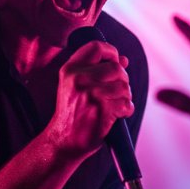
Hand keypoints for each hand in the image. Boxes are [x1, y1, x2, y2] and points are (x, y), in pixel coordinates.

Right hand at [49, 41, 133, 158]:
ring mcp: (90, 94)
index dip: (111, 53)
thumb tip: (124, 60)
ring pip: (124, 87)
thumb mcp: (76, 86)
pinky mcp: (101, 110)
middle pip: (116, 68)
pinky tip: (116, 115)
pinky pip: (126, 104)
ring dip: (125, 97)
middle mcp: (78, 79)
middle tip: (117, 92)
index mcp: (70, 70)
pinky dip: (126, 110)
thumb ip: (98, 70)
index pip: (97, 47)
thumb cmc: (72, 113)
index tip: (114, 63)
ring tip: (115, 105)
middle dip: (123, 80)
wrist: (63, 141)